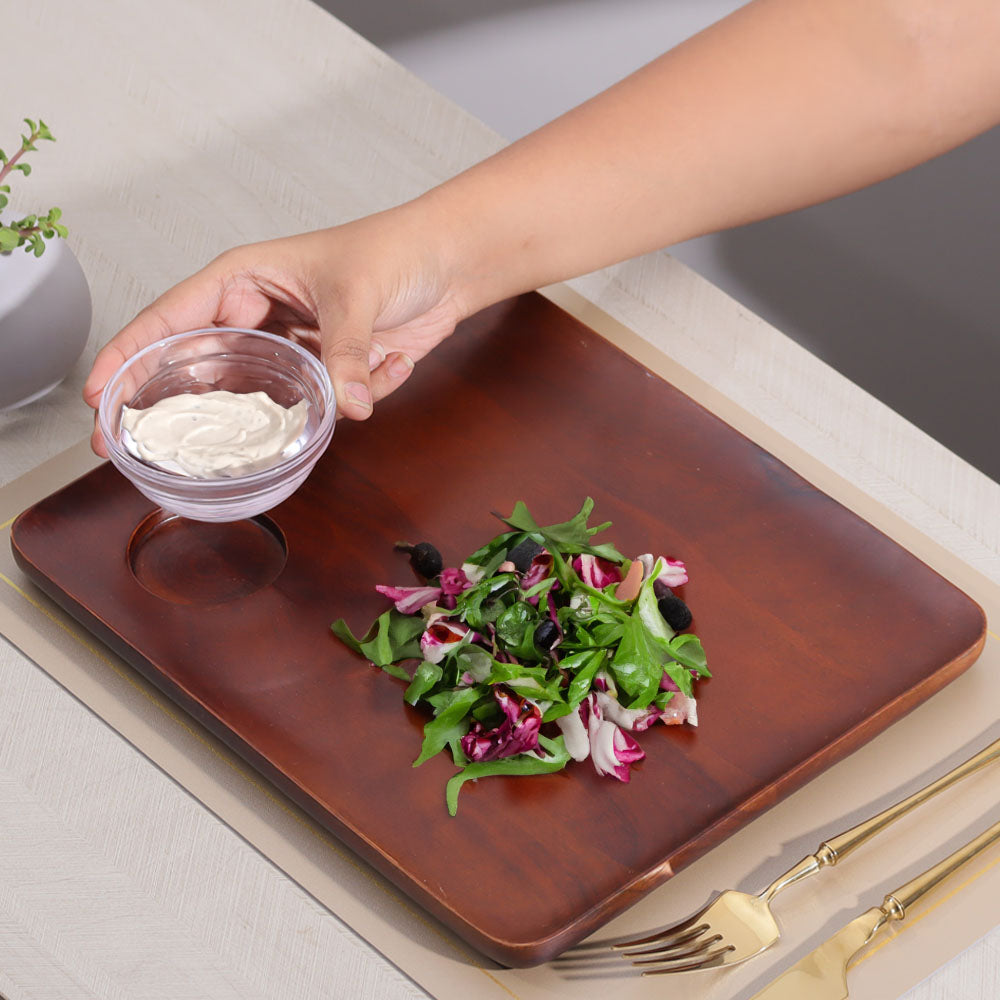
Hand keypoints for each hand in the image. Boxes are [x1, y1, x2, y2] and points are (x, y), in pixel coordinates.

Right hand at [83, 209, 467, 454]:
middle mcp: (262, 314)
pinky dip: (364, 391)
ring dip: (299, 407)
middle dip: (193, 406)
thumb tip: (346, 407)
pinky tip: (394, 361)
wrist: (450, 262)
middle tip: (159, 447)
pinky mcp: (331, 368)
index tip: (98, 398)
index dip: (130, 356)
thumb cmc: (396, 250)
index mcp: (246, 278)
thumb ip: (344, 353)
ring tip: (319, 405)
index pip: (172, 318)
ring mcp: (295, 345)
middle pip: (205, 367)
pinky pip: (329, 401)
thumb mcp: (358, 294)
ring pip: (269, 395)